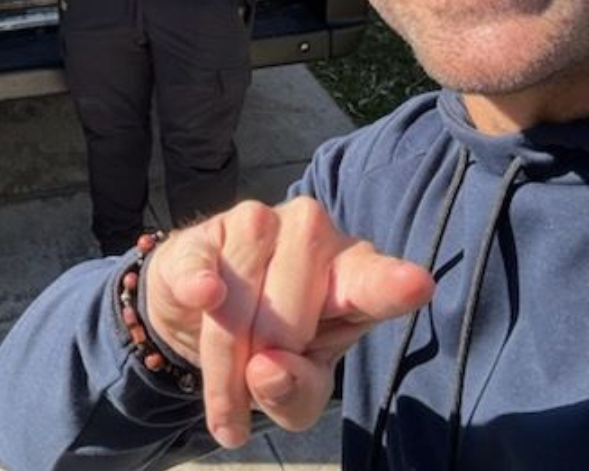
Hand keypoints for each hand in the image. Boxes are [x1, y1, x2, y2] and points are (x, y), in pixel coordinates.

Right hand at [144, 198, 434, 448]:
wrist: (202, 310)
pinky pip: (202, 263)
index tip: (416, 285)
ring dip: (226, 356)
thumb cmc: (273, 346)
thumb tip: (268, 369)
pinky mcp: (205, 231)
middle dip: (269, 357)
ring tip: (226, 392)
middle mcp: (312, 233)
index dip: (389, 284)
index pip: (373, 280)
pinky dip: (199, 283)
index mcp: (351, 274)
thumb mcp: (296, 392)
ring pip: (241, 293)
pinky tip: (204, 294)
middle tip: (257, 380)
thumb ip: (295, 393)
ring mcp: (256, 222)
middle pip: (292, 309)